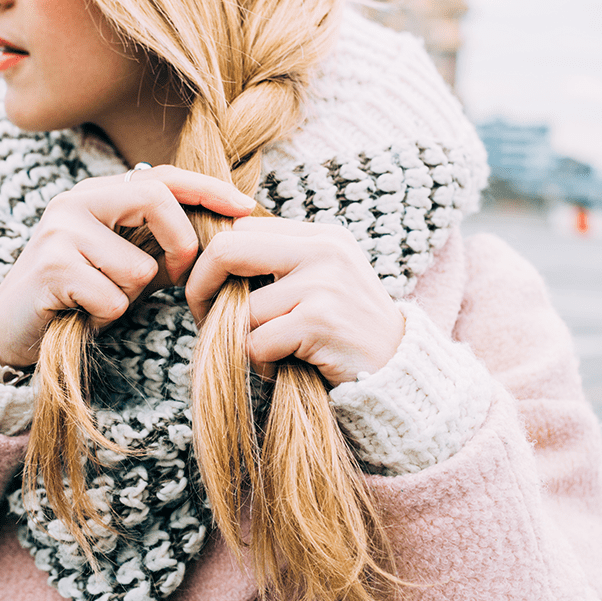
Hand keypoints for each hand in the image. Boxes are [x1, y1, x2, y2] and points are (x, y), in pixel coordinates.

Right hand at [0, 165, 254, 366]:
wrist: (11, 330)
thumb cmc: (79, 295)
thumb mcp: (127, 263)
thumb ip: (163, 245)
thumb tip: (222, 232)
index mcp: (97, 195)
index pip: (161, 176)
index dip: (207, 188)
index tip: (246, 207)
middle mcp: (75, 202)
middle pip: (154, 199)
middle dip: (181, 245)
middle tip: (176, 277)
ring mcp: (58, 232)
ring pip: (138, 267)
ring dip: (129, 297)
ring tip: (99, 300)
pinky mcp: (50, 268)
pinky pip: (114, 298)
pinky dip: (106, 317)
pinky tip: (81, 314)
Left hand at [185, 217, 404, 386]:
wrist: (400, 371)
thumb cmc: (347, 332)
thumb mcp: (321, 283)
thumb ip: (278, 267)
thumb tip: (210, 264)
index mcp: (320, 235)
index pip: (240, 229)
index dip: (214, 263)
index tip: (209, 293)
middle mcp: (322, 250)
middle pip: (227, 249)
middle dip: (202, 287)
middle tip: (202, 317)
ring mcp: (323, 283)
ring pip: (243, 310)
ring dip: (245, 340)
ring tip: (272, 353)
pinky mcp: (319, 321)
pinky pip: (257, 343)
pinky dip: (261, 364)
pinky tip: (284, 369)